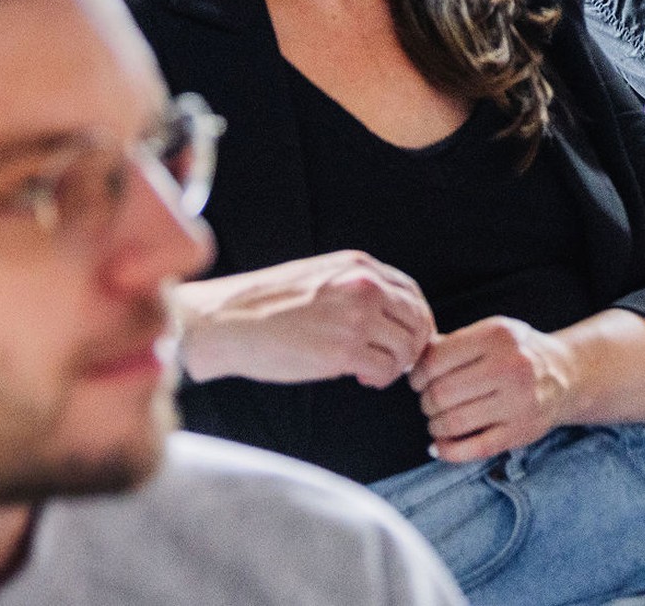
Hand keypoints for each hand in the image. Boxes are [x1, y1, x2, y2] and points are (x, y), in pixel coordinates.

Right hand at [173, 250, 433, 388]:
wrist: (226, 322)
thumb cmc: (265, 305)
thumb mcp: (319, 277)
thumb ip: (354, 288)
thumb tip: (385, 315)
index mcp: (358, 266)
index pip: (411, 292)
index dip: (416, 319)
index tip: (406, 337)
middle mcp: (364, 286)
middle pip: (418, 319)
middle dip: (412, 344)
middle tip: (394, 361)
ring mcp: (356, 317)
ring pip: (408, 346)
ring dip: (397, 364)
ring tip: (374, 371)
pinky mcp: (345, 350)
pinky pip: (386, 369)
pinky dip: (381, 378)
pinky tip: (363, 378)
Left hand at [411, 316, 580, 463]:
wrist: (565, 374)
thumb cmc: (518, 353)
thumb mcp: (491, 333)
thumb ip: (452, 344)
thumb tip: (409, 362)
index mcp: (498, 335)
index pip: (435, 360)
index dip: (418, 374)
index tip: (419, 381)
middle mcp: (511, 366)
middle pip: (440, 394)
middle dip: (426, 402)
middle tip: (430, 402)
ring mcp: (518, 401)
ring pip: (452, 422)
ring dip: (435, 426)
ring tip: (438, 421)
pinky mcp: (521, 431)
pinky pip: (472, 449)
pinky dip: (447, 451)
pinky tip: (441, 445)